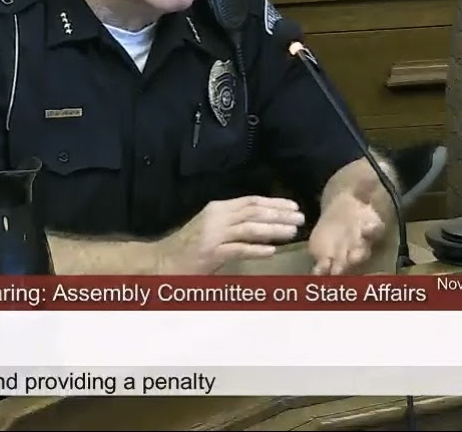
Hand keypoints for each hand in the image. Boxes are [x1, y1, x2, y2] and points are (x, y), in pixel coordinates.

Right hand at [155, 196, 304, 273]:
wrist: (162, 260)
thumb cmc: (188, 247)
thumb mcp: (212, 229)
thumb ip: (233, 223)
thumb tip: (262, 222)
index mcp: (218, 209)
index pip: (251, 201)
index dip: (274, 203)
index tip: (293, 206)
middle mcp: (216, 217)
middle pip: (254, 212)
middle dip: (279, 214)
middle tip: (300, 218)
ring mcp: (213, 234)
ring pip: (249, 228)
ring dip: (272, 230)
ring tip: (291, 233)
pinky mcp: (210, 252)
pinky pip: (237, 249)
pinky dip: (255, 249)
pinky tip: (270, 252)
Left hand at [308, 193, 385, 274]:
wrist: (339, 214)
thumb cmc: (355, 204)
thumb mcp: (359, 191)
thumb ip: (363, 187)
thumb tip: (370, 176)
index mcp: (370, 226)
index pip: (375, 228)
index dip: (372, 229)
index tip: (367, 229)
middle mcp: (361, 244)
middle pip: (361, 251)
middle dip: (357, 256)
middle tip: (353, 258)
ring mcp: (345, 254)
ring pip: (345, 263)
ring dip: (340, 268)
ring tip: (335, 271)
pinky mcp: (328, 258)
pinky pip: (325, 266)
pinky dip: (321, 270)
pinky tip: (316, 272)